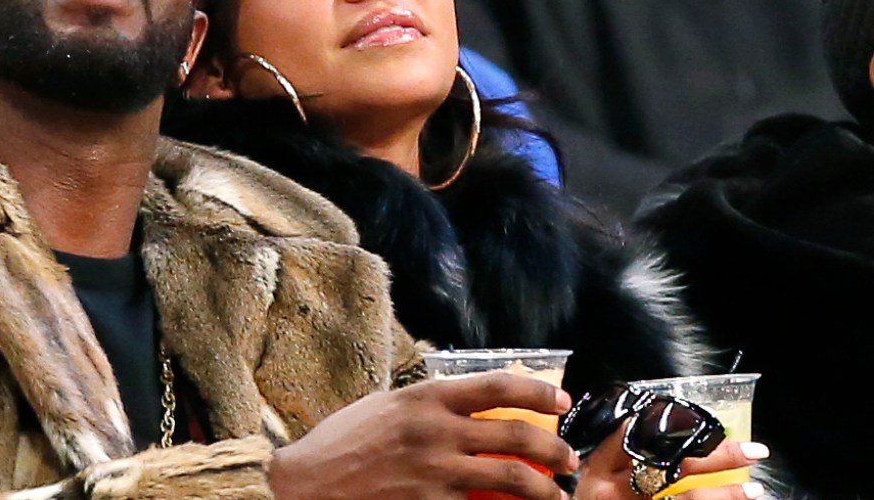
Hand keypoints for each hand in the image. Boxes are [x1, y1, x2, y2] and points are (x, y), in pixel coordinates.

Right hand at [269, 373, 578, 499]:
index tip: (560, 400)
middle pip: (517, 434)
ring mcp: (435, 472)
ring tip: (557, 495)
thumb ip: (425, 406)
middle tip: (568, 459)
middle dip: (555, 449)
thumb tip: (466, 409)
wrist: (305, 486)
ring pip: (513, 479)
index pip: (497, 385)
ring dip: (546, 489)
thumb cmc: (339, 445)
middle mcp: (435, 431)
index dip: (538, 391)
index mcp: (424, 397)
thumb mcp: (383, 408)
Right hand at [574, 424, 768, 499]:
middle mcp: (617, 491)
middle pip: (673, 467)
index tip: (697, 417)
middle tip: (753, 451)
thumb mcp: (586, 477)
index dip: (666, 426)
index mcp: (597, 471)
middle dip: (716, 456)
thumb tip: (639, 422)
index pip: (632, 438)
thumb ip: (609, 454)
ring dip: (725, 494)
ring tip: (756, 489)